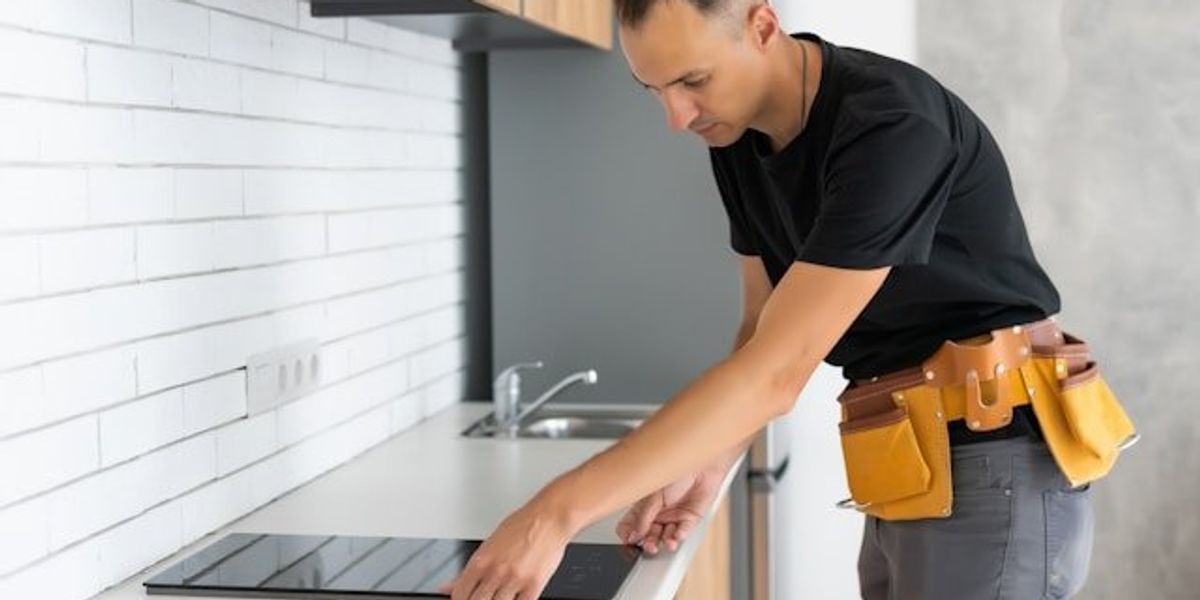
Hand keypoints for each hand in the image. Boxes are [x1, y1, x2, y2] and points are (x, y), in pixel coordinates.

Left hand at [437, 496, 574, 599]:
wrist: (550, 518)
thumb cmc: (522, 526)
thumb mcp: (489, 543)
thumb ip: (469, 570)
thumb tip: (448, 586)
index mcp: (481, 561)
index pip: (460, 594)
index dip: (460, 598)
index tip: (465, 597)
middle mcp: (496, 572)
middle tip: (484, 595)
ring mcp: (515, 580)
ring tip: (502, 592)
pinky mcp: (534, 586)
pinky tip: (515, 596)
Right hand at [615, 465, 723, 554]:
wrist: (700, 461)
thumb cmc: (675, 468)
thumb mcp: (653, 493)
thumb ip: (644, 515)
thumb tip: (635, 534)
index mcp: (644, 505)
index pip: (630, 525)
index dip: (628, 535)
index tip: (630, 542)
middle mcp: (657, 512)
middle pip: (648, 535)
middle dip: (649, 543)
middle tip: (650, 546)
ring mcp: (673, 516)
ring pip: (666, 536)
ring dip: (666, 542)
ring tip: (667, 543)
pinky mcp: (690, 517)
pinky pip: (683, 531)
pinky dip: (680, 535)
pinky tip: (677, 536)